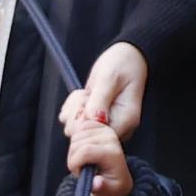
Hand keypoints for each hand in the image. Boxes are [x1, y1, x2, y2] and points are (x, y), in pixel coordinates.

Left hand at [59, 41, 147, 195]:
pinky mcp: (91, 121)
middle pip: (80, 135)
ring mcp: (102, 127)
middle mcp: (114, 129)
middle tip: (89, 94)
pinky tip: (85, 95)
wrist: (126, 58)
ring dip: (74, 107)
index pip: (95, 137)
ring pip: (72, 128)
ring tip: (89, 93)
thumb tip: (92, 120)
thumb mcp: (110, 78)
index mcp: (125, 122)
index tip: (89, 99)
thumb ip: (100, 100)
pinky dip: (71, 106)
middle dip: (78, 111)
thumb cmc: (122, 65)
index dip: (84, 119)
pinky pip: (69, 120)